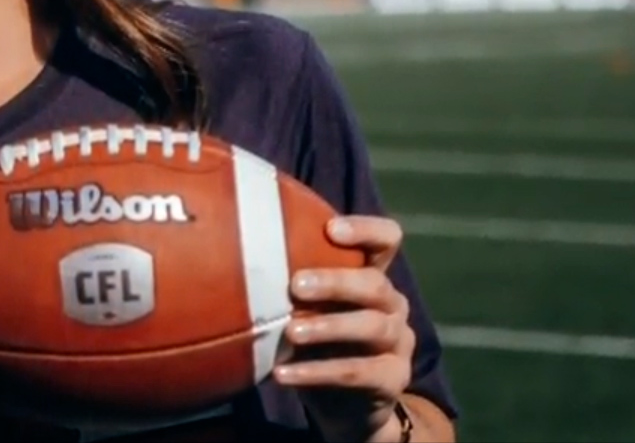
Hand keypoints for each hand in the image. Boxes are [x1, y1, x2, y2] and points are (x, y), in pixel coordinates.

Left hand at [274, 216, 415, 442]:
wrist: (348, 406)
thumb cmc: (321, 344)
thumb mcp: (310, 310)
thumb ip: (295, 284)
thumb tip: (236, 250)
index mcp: (374, 277)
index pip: (387, 239)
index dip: (366, 229)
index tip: (330, 228)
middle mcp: (393, 305)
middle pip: (376, 284)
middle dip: (336, 282)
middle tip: (296, 285)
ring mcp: (398, 343)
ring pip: (372, 327)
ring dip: (328, 327)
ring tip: (290, 332)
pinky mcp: (393, 379)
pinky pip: (358, 373)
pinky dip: (318, 373)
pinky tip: (283, 374)